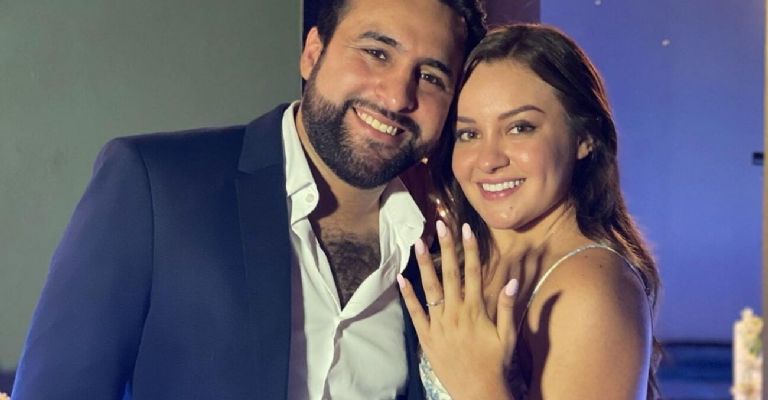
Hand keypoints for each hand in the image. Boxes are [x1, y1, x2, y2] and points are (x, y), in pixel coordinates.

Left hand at [398, 221, 518, 399]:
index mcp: (476, 310)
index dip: (470, 249)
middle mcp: (455, 313)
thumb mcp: (508, 336)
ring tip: (417, 242)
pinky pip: (416, 312)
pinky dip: (408, 295)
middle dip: (446, 247)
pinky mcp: (427, 337)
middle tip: (440, 225)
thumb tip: (513, 280)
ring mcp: (439, 324)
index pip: (473, 272)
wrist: (478, 392)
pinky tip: (401, 278)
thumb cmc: (496, 363)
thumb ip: (508, 307)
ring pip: (430, 288)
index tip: (466, 229)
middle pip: (450, 273)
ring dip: (424, 264)